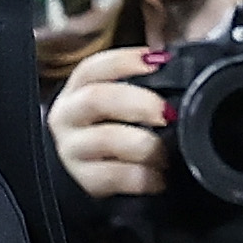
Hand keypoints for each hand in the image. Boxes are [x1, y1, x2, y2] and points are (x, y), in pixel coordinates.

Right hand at [47, 43, 170, 200]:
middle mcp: (68, 117)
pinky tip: (158, 178)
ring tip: (164, 153)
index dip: (124, 61)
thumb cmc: (108, 133)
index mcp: (77, 91)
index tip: (157, 62)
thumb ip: (142, 85)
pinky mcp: (83, 181)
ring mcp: (71, 149)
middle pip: (96, 98)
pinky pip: (113, 176)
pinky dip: (142, 177)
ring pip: (105, 139)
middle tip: (166, 113)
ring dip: (144, 144)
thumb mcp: (116, 107)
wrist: (78, 178)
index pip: (92, 68)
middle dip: (137, 101)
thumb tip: (174, 65)